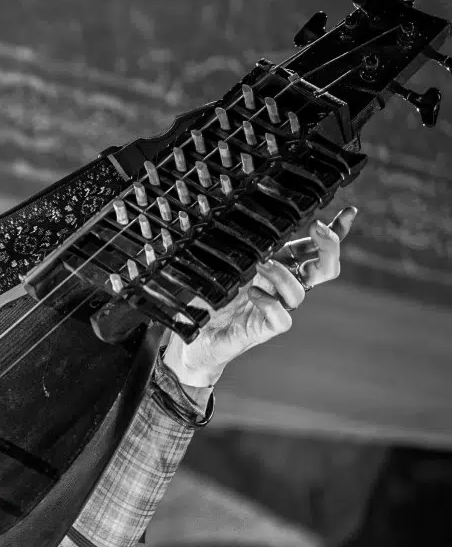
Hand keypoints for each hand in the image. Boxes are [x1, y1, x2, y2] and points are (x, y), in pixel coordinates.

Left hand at [163, 207, 354, 387]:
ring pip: (299, 293)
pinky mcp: (264, 329)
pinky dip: (270, 304)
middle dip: (329, 247)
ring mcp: (277, 308)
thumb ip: (247, 245)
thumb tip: (256, 218)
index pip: (316, 250)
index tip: (349, 212)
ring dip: (283, 274)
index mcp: (282, 266)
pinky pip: (282, 319)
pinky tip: (253, 294)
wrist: (196, 334)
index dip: (336, 233)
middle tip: (316, 228)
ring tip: (261, 264)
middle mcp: (284, 286)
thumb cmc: (212, 294)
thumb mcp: (229, 261)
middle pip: (325, 270)